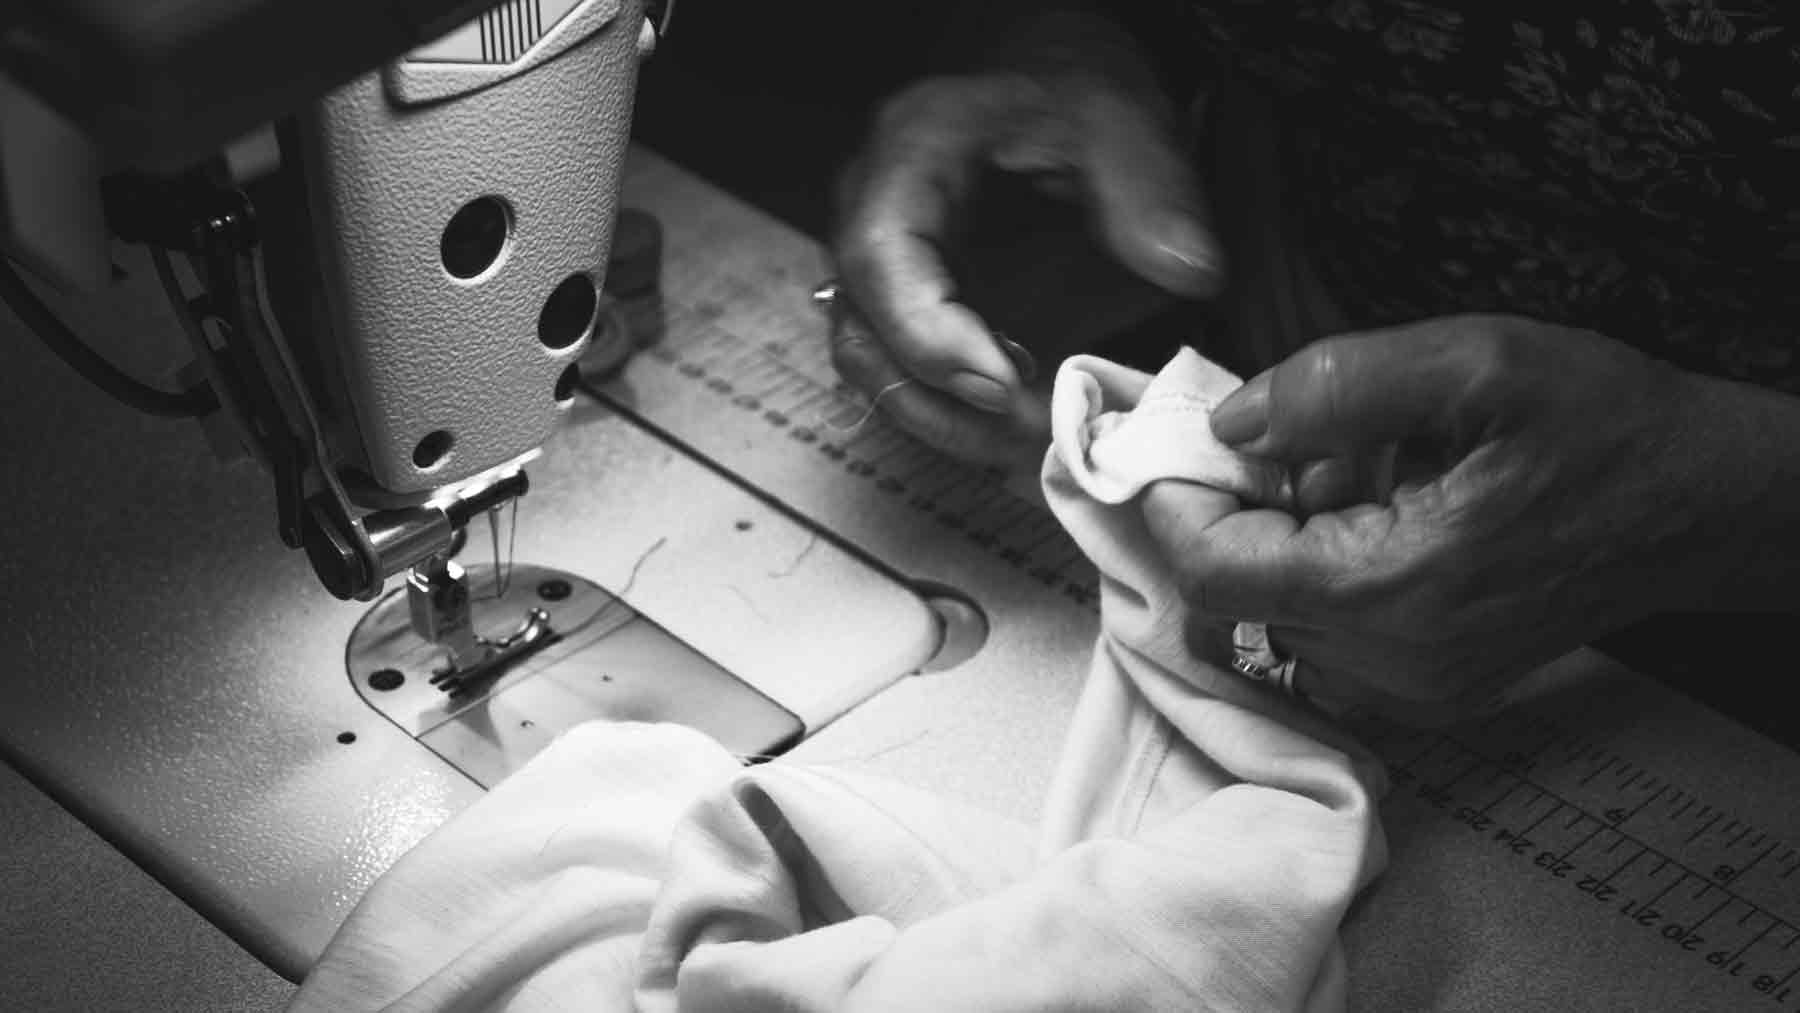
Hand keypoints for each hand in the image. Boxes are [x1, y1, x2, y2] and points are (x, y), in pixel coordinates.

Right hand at [829, 9, 1220, 461]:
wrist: (1043, 80)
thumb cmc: (1070, 93)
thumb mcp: (1122, 119)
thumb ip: (1151, 189)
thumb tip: (1190, 269)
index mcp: (912, 150)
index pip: (882, 255)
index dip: (930, 334)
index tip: (1006, 383)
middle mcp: (873, 211)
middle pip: (862, 331)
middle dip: (942, 401)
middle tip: (1031, 431)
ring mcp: (881, 264)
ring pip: (873, 365)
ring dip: (946, 418)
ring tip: (1031, 434)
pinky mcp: (905, 302)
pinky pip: (905, 371)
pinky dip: (956, 410)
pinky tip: (1024, 415)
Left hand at [1141, 314, 1746, 722]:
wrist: (1701, 503)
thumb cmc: (1604, 427)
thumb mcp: (1478, 363)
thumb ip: (1339, 386)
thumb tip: (1233, 422)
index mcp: (1393, 590)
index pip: (1213, 574)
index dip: (1174, 506)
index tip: (1174, 446)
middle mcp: (1392, 665)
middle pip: (1233, 601)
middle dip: (1233, 516)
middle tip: (1284, 444)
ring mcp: (1411, 692)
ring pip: (1270, 624)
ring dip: (1278, 549)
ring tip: (1351, 480)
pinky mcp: (1427, 692)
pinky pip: (1321, 643)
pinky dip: (1317, 580)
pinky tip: (1377, 520)